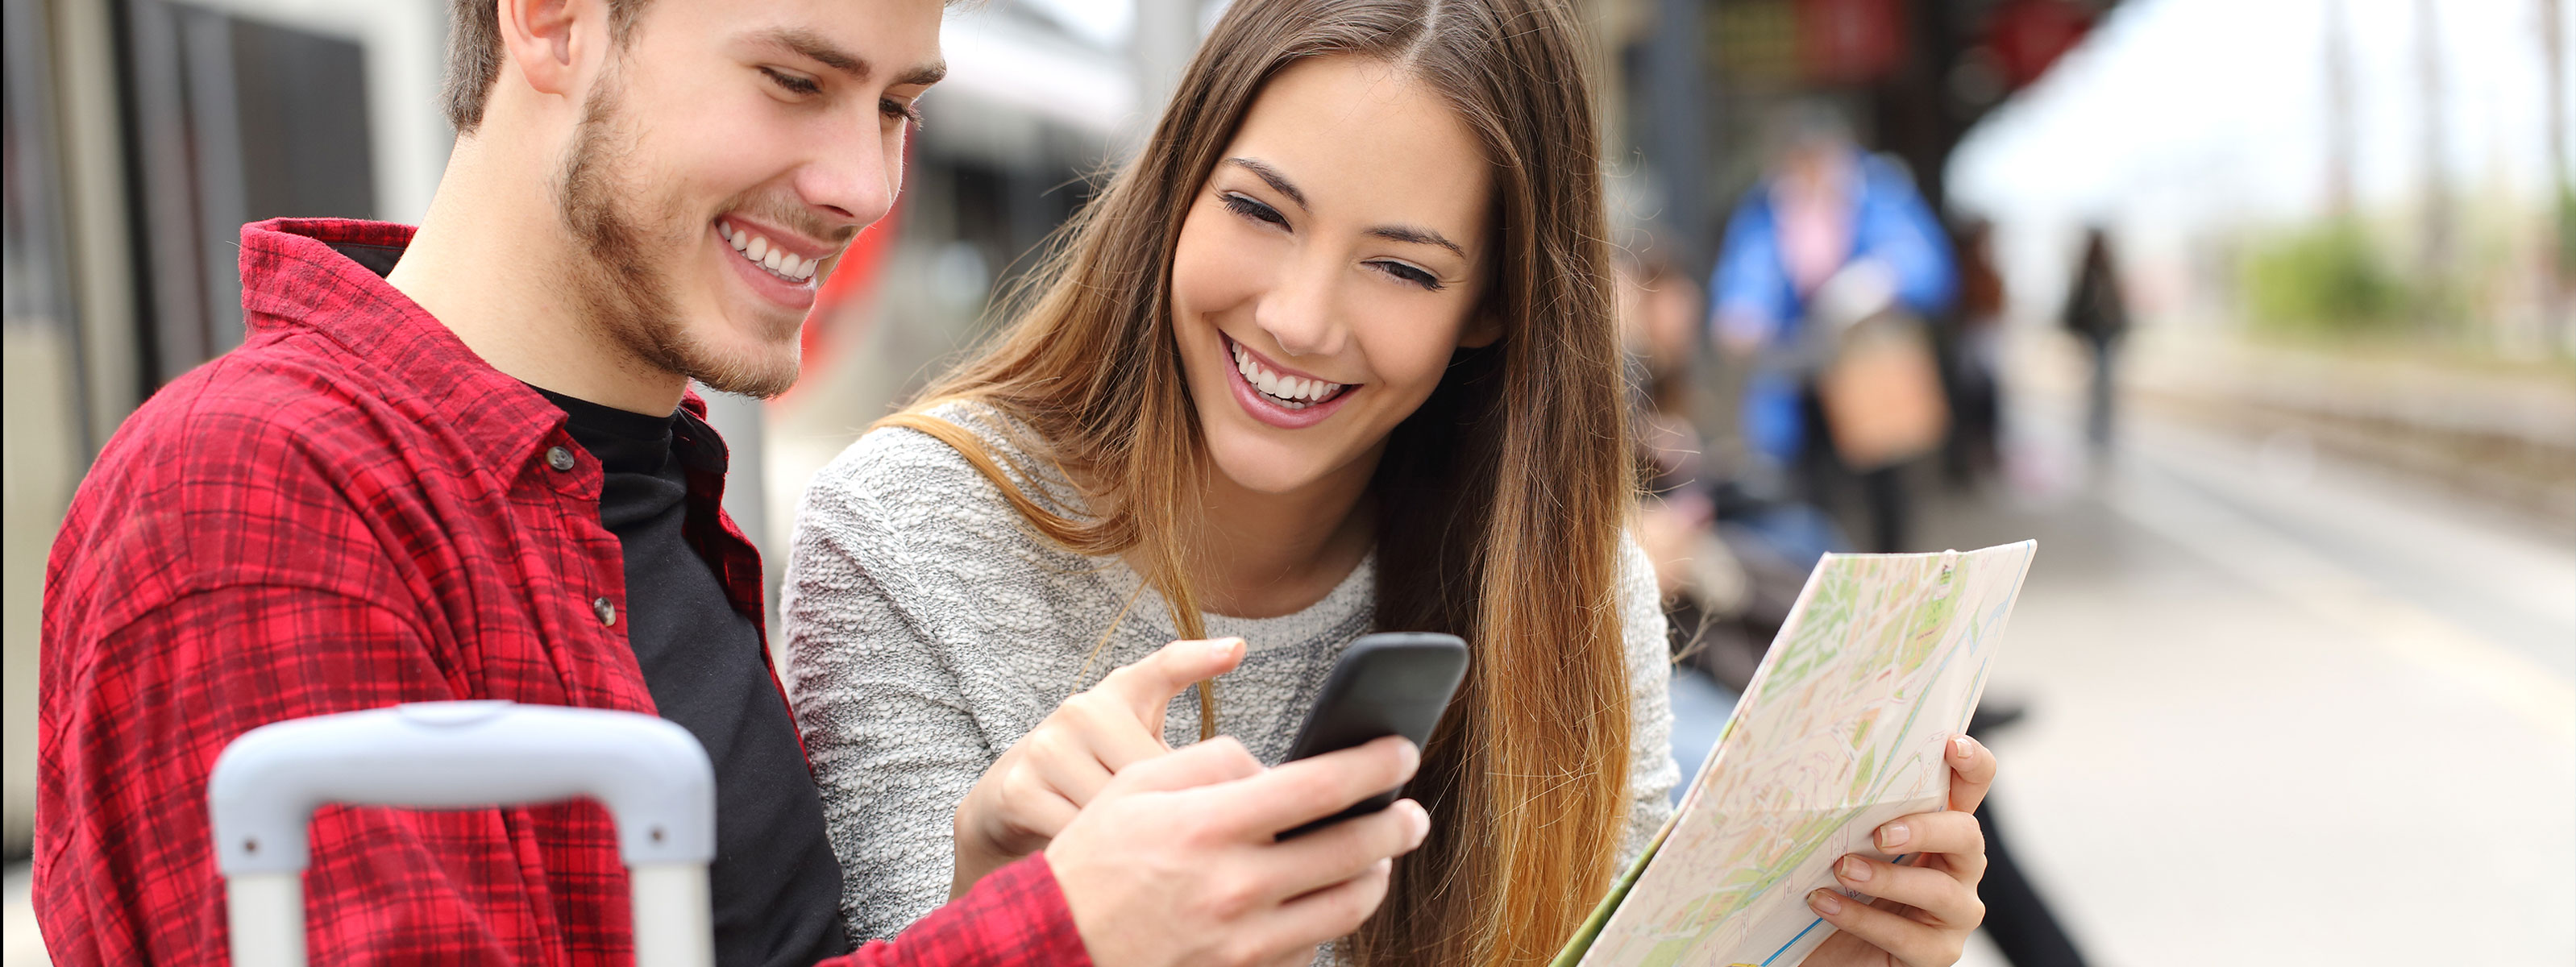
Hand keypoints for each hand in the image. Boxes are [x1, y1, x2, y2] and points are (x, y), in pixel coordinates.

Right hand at [951, 637, 1245, 895]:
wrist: (1012, 798)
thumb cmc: (1096, 772)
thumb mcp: (1139, 749)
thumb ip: (1188, 757)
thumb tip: (1262, 782)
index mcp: (1122, 694)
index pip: (1163, 669)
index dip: (1199, 659)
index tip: (1236, 651)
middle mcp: (1083, 710)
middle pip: (1153, 773)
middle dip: (1172, 813)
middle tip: (1177, 838)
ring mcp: (1048, 747)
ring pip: (1117, 809)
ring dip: (1134, 843)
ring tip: (1134, 851)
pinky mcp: (1020, 789)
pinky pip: (1081, 835)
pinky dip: (1097, 859)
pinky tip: (1102, 863)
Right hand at [1045, 734, 1431, 966]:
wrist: (1053, 946)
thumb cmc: (1093, 861)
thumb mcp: (1137, 786)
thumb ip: (1214, 762)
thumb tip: (1274, 766)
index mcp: (1210, 826)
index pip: (1320, 786)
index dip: (1374, 764)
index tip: (1403, 750)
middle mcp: (1236, 887)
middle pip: (1353, 850)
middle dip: (1399, 825)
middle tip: (1413, 811)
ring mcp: (1244, 941)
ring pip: (1348, 906)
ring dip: (1376, 875)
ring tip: (1378, 855)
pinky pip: (1313, 946)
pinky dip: (1329, 918)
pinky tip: (1325, 897)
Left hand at [1799, 735, 1998, 966]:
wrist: (1826, 947)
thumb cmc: (1837, 883)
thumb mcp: (1844, 840)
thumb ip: (1849, 812)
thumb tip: (1808, 768)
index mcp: (1941, 828)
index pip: (1973, 787)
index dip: (1972, 763)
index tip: (1950, 745)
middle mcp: (1958, 866)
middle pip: (1966, 835)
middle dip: (1924, 829)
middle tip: (1880, 833)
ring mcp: (1954, 912)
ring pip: (1939, 890)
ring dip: (1887, 879)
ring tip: (1842, 869)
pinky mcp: (1938, 952)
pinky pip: (1907, 937)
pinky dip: (1862, 918)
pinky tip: (1824, 903)